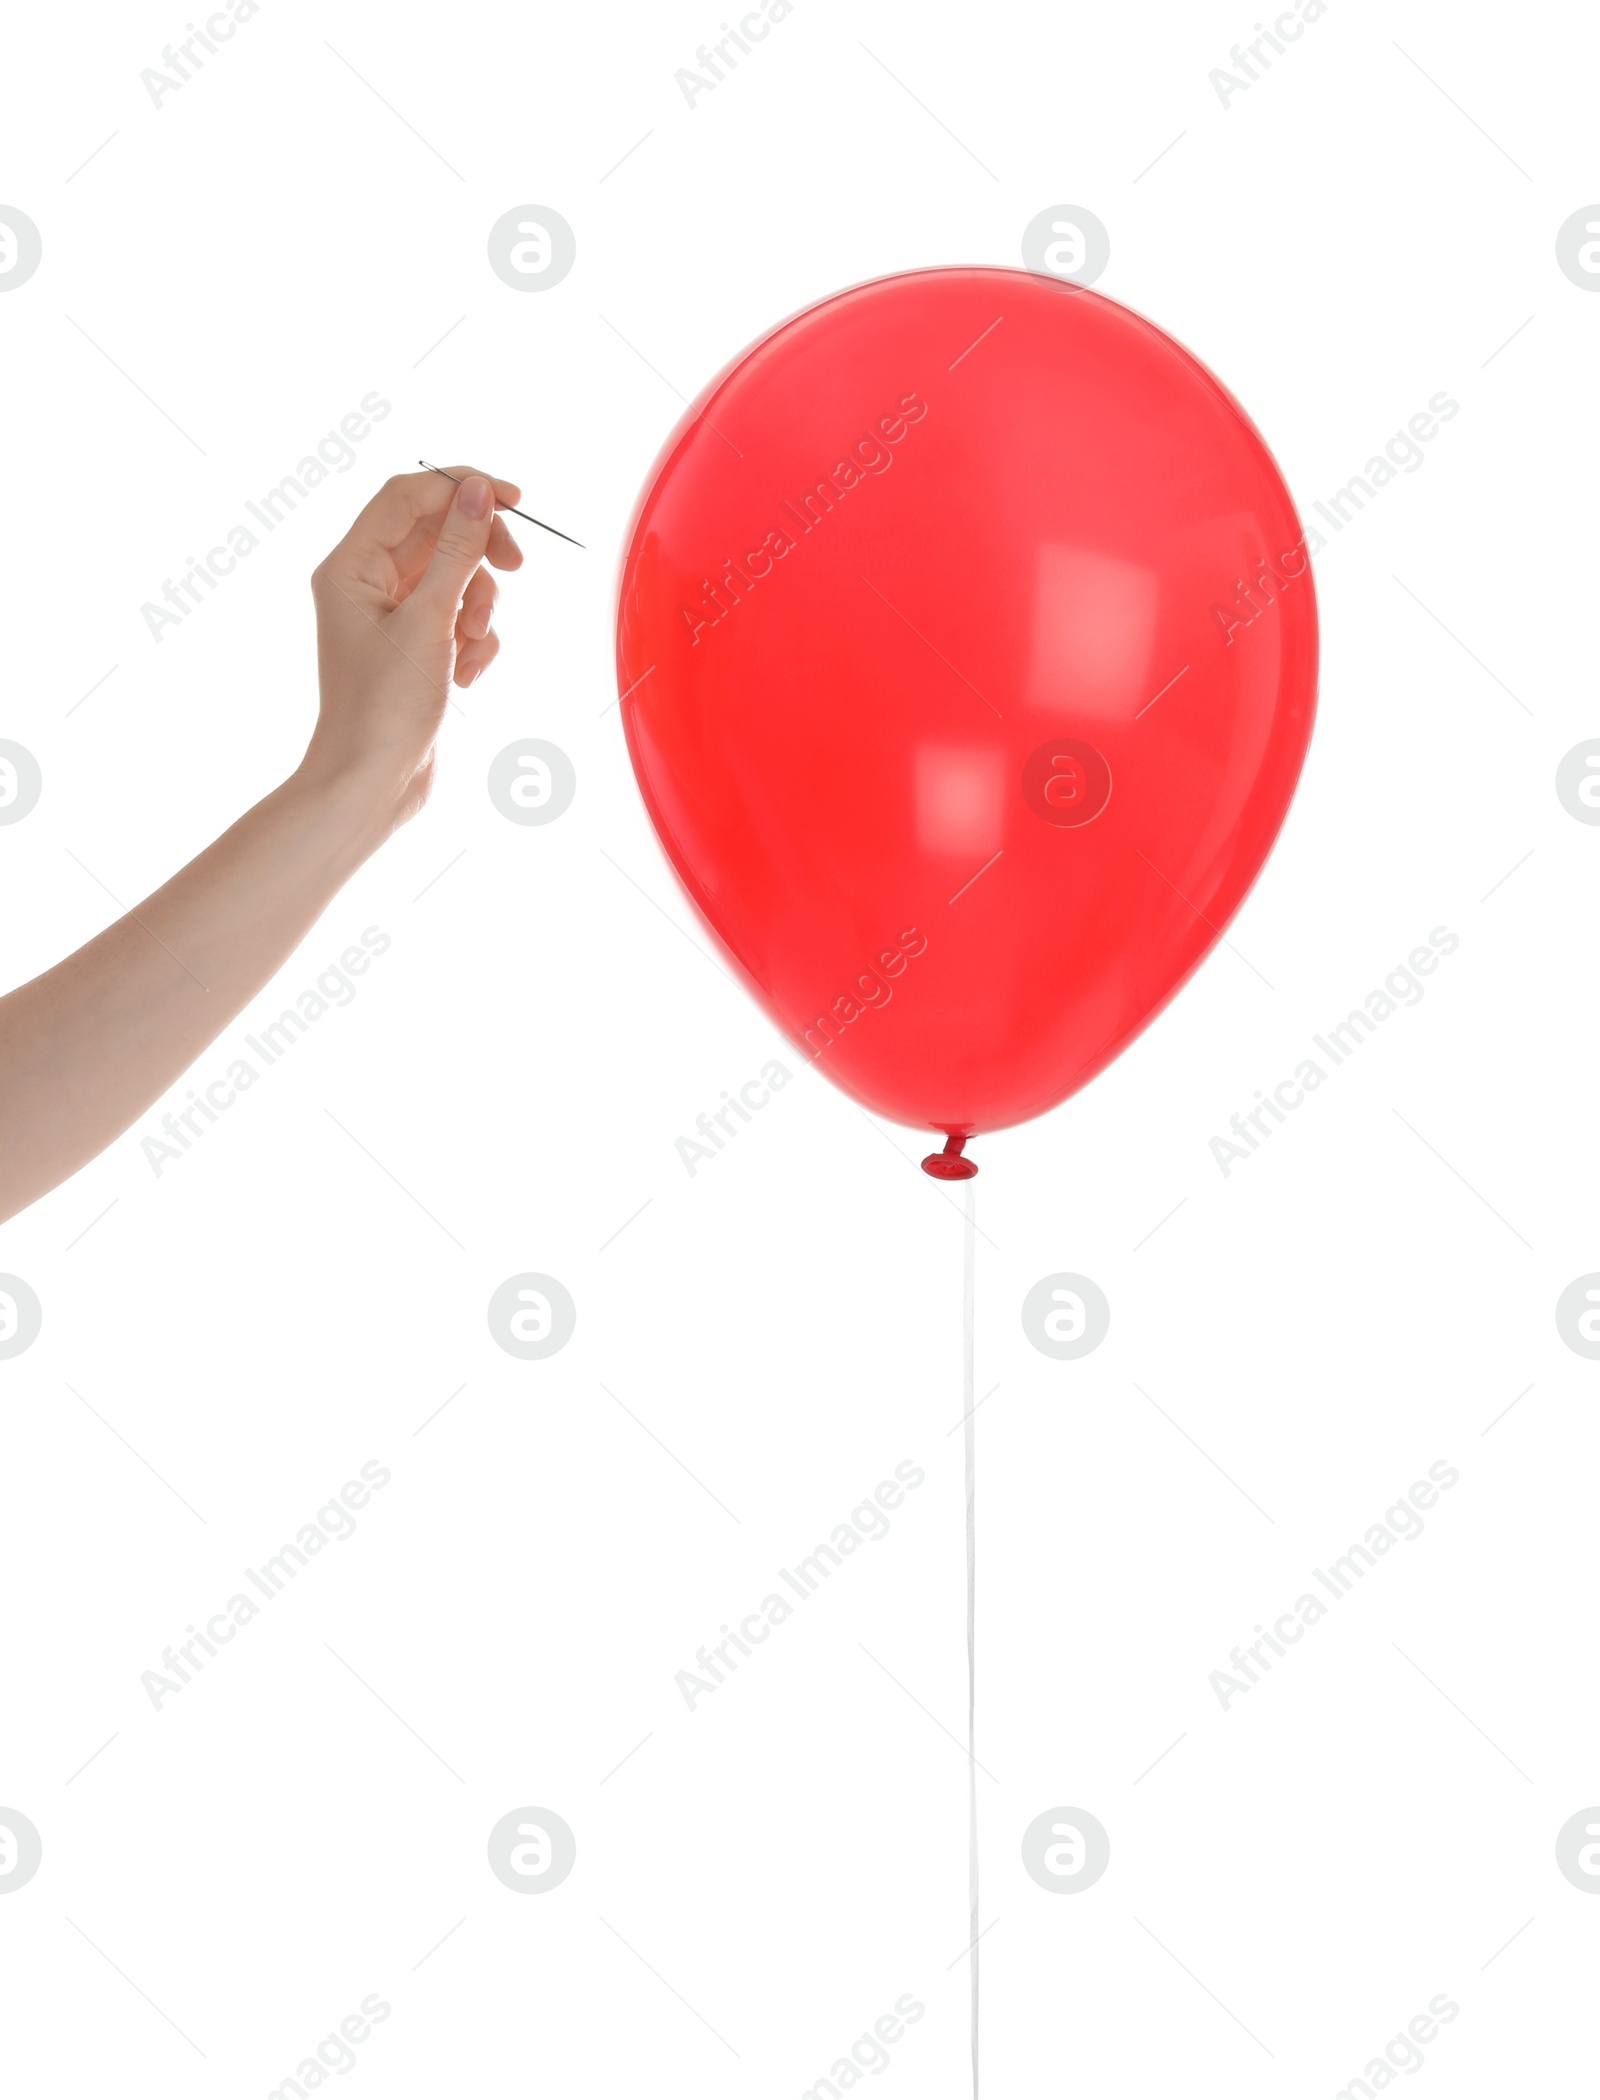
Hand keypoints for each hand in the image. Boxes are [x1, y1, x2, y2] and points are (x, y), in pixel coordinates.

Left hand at [304, 465, 524, 830]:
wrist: (371, 783)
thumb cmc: (384, 708)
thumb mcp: (429, 621)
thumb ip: (457, 551)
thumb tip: (477, 489)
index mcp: (351, 566)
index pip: (409, 496)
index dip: (461, 487)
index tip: (512, 499)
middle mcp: (367, 583)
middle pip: (439, 533)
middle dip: (480, 555)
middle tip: (516, 567)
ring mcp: (393, 617)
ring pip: (456, 577)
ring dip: (479, 607)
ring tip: (471, 647)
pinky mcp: (417, 648)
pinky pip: (460, 618)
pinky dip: (474, 641)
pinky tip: (466, 675)